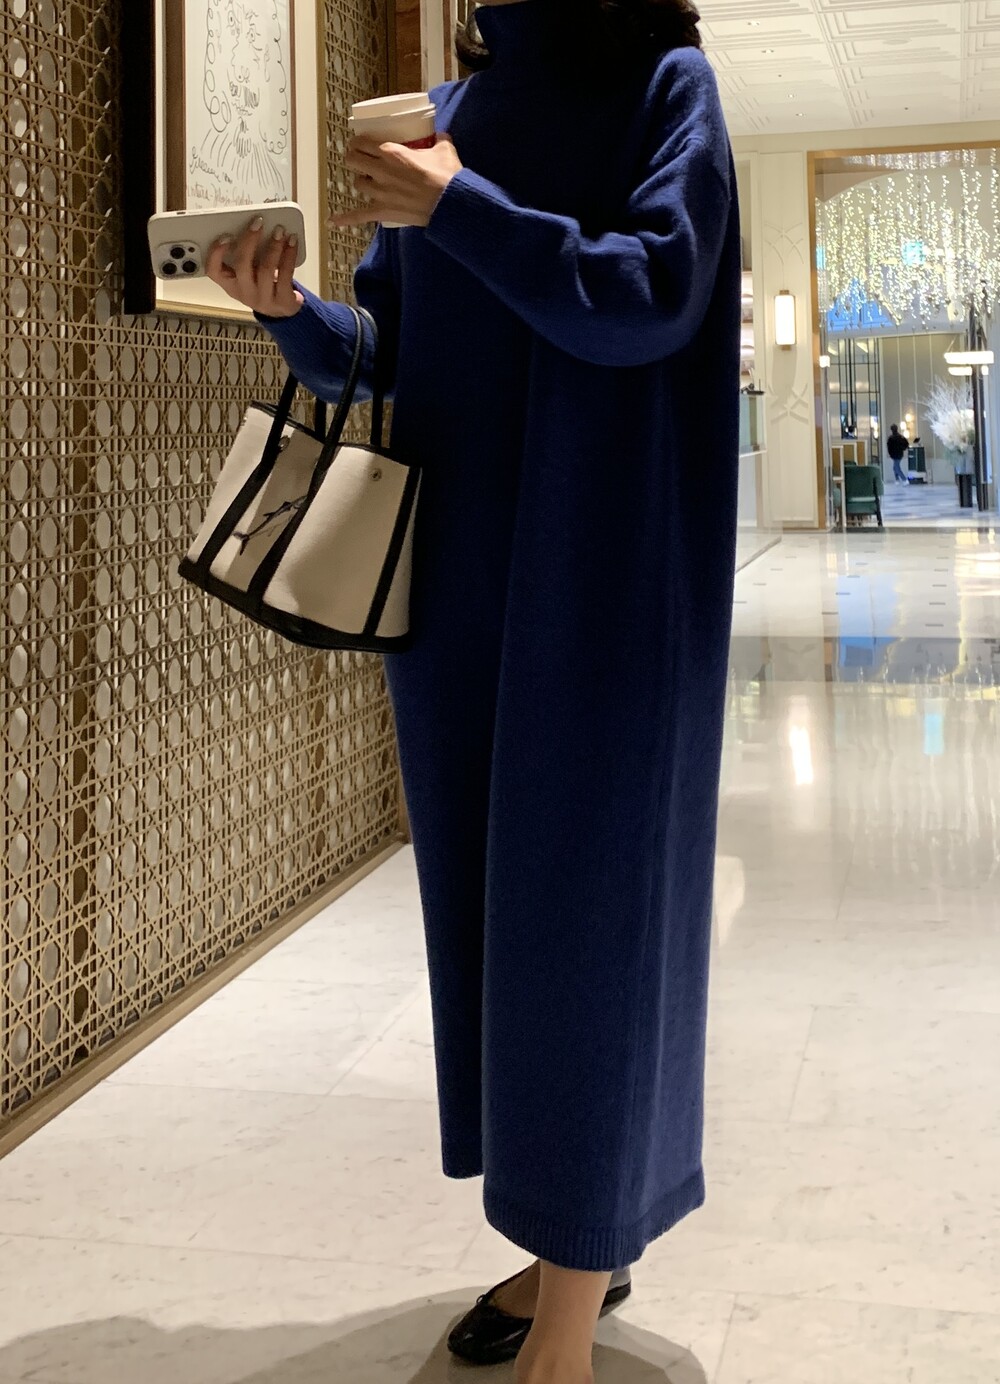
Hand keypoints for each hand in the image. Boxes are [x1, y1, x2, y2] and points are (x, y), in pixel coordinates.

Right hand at [204, 216, 303, 316]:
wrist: (282, 309)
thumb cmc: (262, 284)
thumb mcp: (248, 272)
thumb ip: (245, 254)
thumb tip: (253, 224)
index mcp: (230, 284)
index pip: (214, 271)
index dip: (216, 253)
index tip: (226, 236)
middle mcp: (244, 293)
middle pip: (242, 266)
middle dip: (250, 241)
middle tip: (258, 223)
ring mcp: (264, 299)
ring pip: (266, 270)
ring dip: (274, 246)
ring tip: (279, 231)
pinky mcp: (283, 302)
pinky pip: (286, 275)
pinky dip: (289, 255)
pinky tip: (292, 242)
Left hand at [332, 133, 462, 229]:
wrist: (449, 203)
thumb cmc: (446, 175)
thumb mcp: (444, 150)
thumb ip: (438, 140)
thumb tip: (440, 136)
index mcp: (390, 151)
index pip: (363, 142)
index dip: (358, 142)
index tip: (360, 143)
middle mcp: (380, 170)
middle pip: (353, 160)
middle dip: (353, 158)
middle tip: (358, 160)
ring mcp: (379, 192)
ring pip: (357, 184)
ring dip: (361, 182)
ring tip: (368, 183)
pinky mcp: (382, 211)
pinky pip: (358, 215)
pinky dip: (344, 218)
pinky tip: (332, 221)